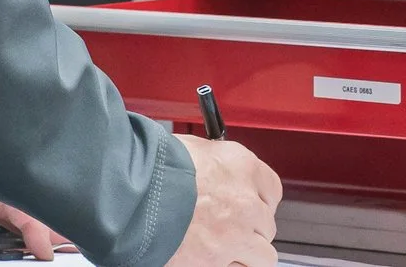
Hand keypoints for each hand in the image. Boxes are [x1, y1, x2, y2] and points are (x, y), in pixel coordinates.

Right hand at [167, 133, 281, 266]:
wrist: (134, 197)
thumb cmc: (154, 168)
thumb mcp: (191, 149)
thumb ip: (211, 162)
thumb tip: (208, 167)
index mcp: (242, 167)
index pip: (271, 189)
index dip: (259, 199)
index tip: (250, 203)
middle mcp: (246, 202)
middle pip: (266, 223)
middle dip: (251, 227)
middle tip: (229, 227)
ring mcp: (235, 236)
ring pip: (263, 255)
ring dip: (248, 253)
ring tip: (226, 249)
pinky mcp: (217, 262)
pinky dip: (231, 265)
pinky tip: (215, 259)